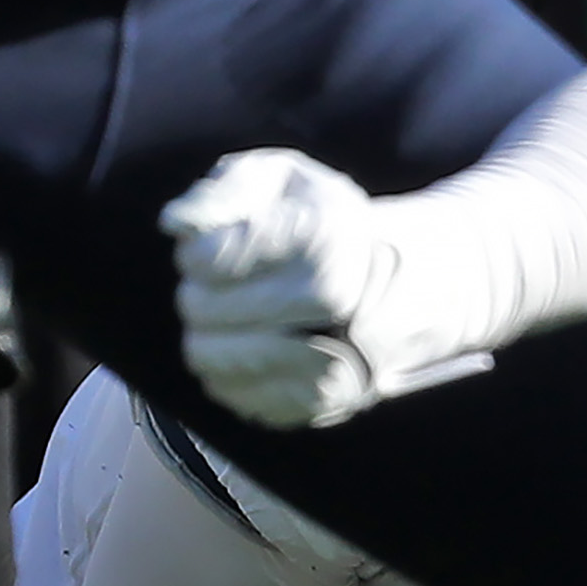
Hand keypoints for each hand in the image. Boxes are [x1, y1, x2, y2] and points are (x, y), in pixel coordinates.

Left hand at [161, 148, 494, 429]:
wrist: (411, 286)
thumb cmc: (330, 224)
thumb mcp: (286, 180)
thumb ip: (224, 189)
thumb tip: (175, 223)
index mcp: (323, 238)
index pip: (209, 258)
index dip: (196, 252)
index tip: (215, 246)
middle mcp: (331, 302)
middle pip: (204, 308)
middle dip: (198, 291)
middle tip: (222, 281)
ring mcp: (326, 361)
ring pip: (208, 356)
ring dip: (206, 332)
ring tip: (234, 313)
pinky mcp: (315, 405)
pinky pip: (229, 393)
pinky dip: (226, 368)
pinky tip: (252, 343)